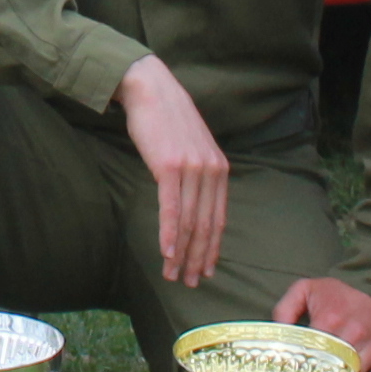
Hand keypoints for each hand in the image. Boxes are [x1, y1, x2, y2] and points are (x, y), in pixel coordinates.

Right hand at [117, 57, 232, 284]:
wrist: (150, 89)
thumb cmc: (166, 119)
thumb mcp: (192, 147)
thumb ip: (198, 173)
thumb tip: (193, 203)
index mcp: (219, 169)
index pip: (219, 219)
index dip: (212, 248)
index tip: (205, 270)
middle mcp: (211, 170)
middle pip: (206, 226)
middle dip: (198, 258)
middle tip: (189, 282)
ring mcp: (192, 169)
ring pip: (190, 222)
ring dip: (181, 254)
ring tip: (173, 275)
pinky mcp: (170, 167)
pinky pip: (171, 209)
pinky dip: (169, 234)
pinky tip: (166, 253)